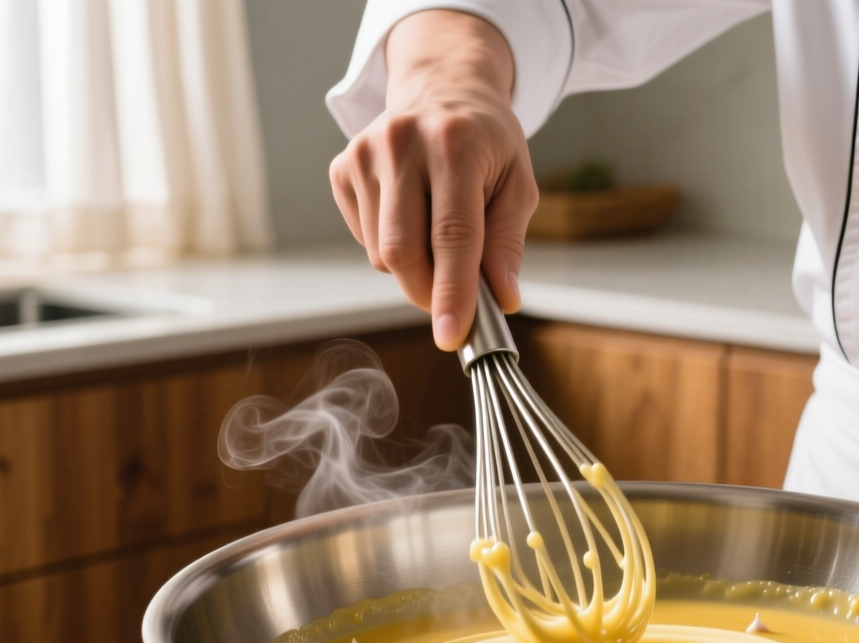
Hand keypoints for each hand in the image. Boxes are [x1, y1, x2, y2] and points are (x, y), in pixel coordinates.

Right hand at [330, 11, 535, 349]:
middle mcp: (402, 144)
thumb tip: (502, 299)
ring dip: (414, 269)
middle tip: (454, 303)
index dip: (452, 292)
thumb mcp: (517, 184)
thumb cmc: (486, 144)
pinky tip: (411, 215)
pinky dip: (392, 248)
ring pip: (382, 254)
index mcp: (455, 144)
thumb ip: (508, 243)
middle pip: (404, 251)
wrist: (442, 90)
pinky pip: (365, 241)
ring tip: (438, 234)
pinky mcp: (341, 169)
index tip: (451, 336)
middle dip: (429, 293)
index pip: (452, 235)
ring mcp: (364, 154)